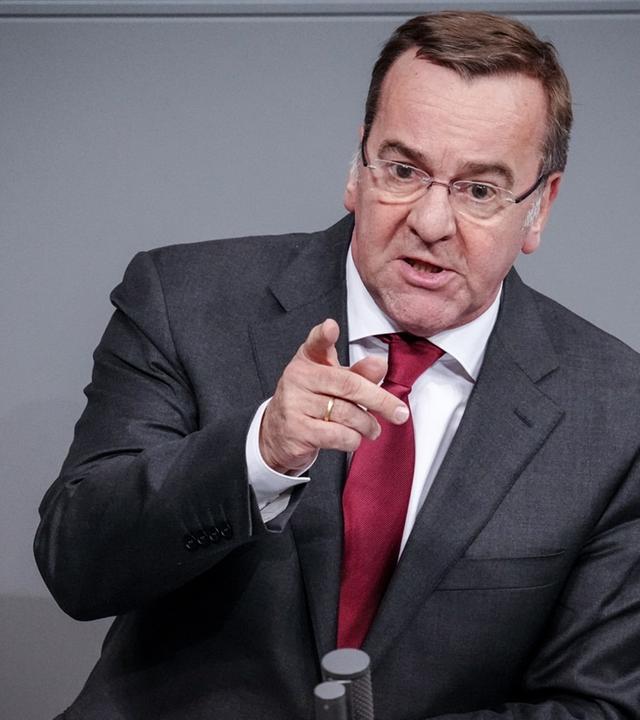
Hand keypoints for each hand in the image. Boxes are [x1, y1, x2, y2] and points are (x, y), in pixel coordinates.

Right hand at [259, 319, 409, 473]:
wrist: (278, 434)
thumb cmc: (312, 401)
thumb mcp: (334, 382)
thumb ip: (358, 373)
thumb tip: (380, 364)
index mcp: (308, 360)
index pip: (316, 343)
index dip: (324, 335)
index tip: (331, 327)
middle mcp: (297, 378)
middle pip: (348, 385)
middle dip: (380, 401)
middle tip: (399, 412)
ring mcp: (294, 405)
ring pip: (347, 414)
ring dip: (367, 425)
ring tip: (372, 429)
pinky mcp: (296, 431)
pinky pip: (337, 435)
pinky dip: (353, 439)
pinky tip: (353, 438)